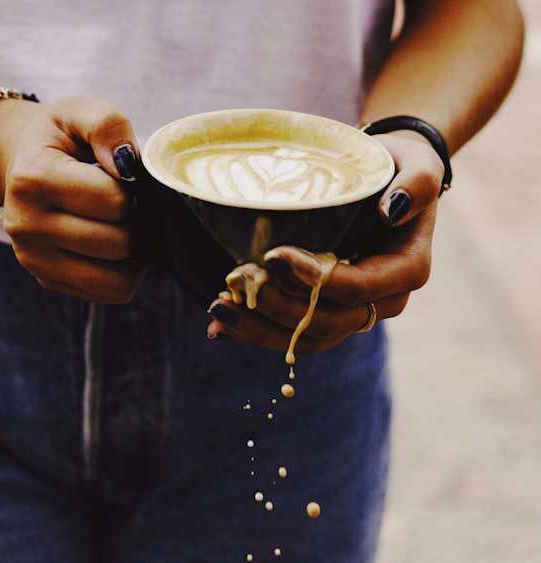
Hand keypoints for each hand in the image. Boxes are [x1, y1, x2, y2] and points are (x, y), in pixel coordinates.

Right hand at [0, 96, 147, 303]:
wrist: (22, 164)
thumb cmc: (60, 139)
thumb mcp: (79, 112)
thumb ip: (107, 125)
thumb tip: (127, 167)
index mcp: (32, 178)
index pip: (113, 201)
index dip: (131, 186)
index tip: (117, 175)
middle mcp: (25, 225)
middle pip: (118, 242)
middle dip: (133, 220)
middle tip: (121, 201)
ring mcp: (33, 259)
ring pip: (117, 279)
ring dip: (133, 253)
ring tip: (119, 224)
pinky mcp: (47, 280)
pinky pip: (110, 293)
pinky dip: (123, 272)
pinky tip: (110, 245)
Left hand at [206, 132, 444, 354]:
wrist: (383, 181)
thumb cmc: (396, 167)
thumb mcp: (415, 162)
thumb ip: (415, 182)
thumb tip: (392, 209)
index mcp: (406, 269)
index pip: (360, 288)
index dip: (316, 280)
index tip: (274, 256)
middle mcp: (382, 300)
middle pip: (328, 322)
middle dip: (279, 308)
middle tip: (238, 281)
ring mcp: (352, 312)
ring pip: (306, 338)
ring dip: (259, 329)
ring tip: (218, 308)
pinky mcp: (325, 313)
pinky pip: (291, 335)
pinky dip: (255, 331)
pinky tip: (219, 324)